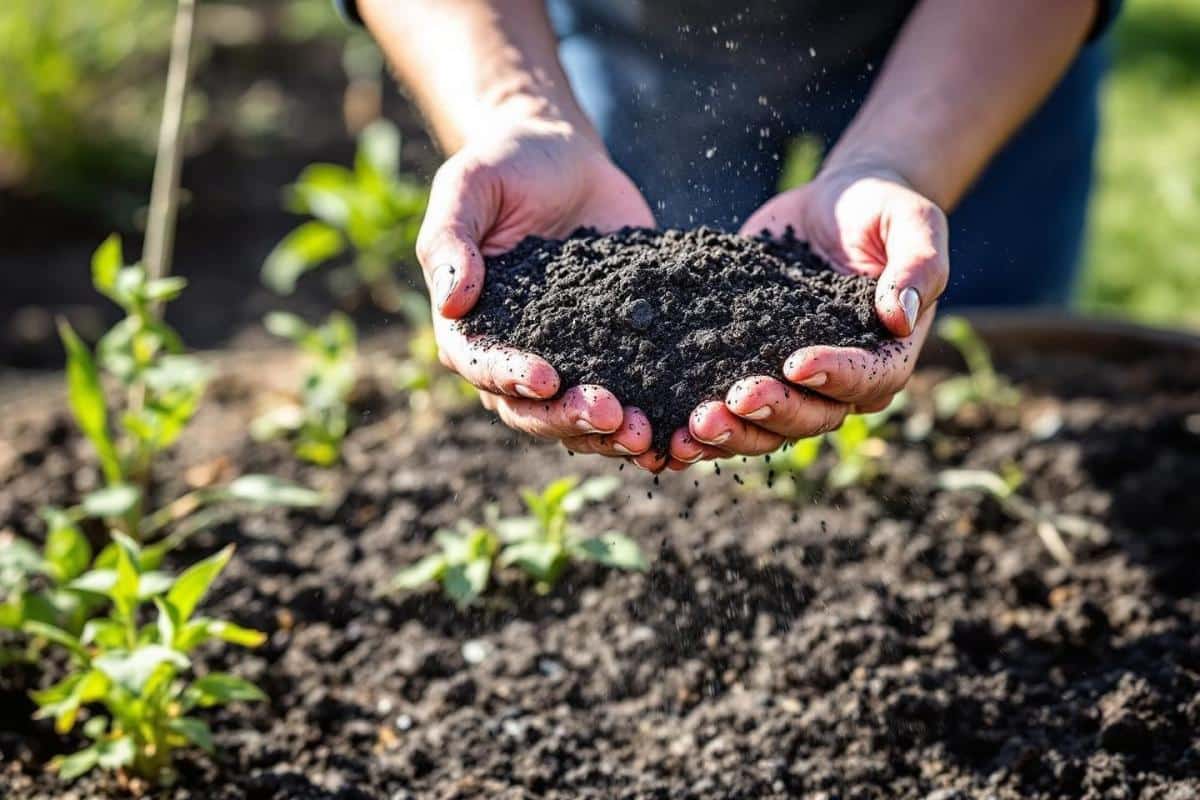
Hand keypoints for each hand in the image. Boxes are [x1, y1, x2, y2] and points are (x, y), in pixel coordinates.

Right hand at [416, 112, 658, 459]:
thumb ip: (450, 240)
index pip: (481, 366)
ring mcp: (569, 360)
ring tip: (648, 434)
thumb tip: (454, 301)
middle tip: (612, 415)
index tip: (547, 378)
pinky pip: (632, 396)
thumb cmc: (506, 166)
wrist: (565, 158)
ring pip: (579, 420)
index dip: (510, 378)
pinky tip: (682, 427)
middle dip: (570, 418)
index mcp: (470, 327)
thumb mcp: (468, 186)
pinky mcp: (616, 352)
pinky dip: (654, 418)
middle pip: (532, 411)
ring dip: (611, 435)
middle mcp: (513, 357)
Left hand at [667, 163, 948, 466]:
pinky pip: (728, 409)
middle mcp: (841, 383)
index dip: (834, 377)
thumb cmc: (883, 210)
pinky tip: (667, 431)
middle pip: (811, 417)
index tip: (796, 363)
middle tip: (733, 400)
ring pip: (766, 427)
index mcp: (886, 355)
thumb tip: (902, 316)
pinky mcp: (749, 366)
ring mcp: (792, 382)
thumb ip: (918, 266)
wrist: (835, 204)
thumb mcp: (913, 223)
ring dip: (731, 432)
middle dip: (772, 412)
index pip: (866, 380)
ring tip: (692, 425)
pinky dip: (700, 426)